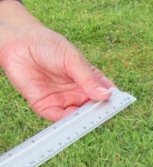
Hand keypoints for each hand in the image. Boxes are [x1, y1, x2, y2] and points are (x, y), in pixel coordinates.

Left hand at [0, 0, 113, 120]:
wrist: (19, 43)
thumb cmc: (49, 46)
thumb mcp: (72, 59)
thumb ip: (87, 78)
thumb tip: (106, 95)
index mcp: (89, 80)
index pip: (105, 94)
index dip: (113, 101)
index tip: (119, 105)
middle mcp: (78, 93)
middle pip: (93, 109)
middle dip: (98, 114)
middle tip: (103, 116)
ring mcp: (63, 101)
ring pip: (77, 117)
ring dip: (82, 121)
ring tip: (88, 121)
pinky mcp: (46, 107)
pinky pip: (58, 118)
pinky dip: (66, 123)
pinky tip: (71, 122)